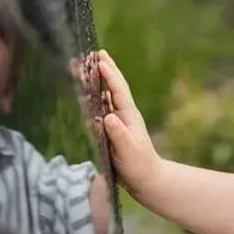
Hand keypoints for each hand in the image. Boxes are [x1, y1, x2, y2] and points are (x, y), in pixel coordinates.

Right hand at [93, 50, 159, 195]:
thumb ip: (118, 134)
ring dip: (97, 81)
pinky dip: (94, 97)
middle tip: (95, 52)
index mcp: (129, 116)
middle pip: (113, 87)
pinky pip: (101, 108)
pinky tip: (89, 93)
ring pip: (106, 96)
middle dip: (105, 70)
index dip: (109, 75)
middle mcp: (123, 114)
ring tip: (87, 67)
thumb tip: (107, 117)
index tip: (100, 59)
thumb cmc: (139, 166)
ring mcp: (118, 121)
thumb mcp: (128, 151)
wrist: (147, 180)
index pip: (118, 91)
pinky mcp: (113, 130)